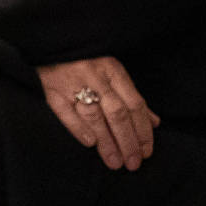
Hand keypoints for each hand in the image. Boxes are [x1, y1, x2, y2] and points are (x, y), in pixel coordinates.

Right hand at [38, 56, 159, 170]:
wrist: (51, 41)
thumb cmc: (85, 60)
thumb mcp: (112, 72)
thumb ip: (131, 97)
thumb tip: (154, 122)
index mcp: (113, 70)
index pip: (134, 104)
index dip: (142, 130)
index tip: (146, 151)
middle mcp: (95, 76)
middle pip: (117, 113)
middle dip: (127, 141)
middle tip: (133, 163)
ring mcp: (72, 82)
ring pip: (94, 116)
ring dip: (106, 141)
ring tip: (114, 162)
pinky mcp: (51, 89)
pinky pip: (65, 111)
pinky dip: (78, 128)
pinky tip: (90, 144)